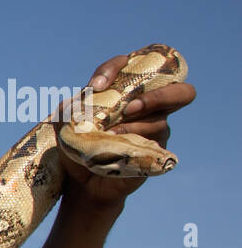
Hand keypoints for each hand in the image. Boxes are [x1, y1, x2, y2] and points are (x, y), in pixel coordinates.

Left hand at [57, 52, 195, 207]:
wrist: (81, 182)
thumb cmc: (78, 148)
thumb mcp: (67, 126)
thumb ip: (68, 110)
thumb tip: (73, 102)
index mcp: (128, 93)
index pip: (133, 66)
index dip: (116, 67)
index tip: (96, 85)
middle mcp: (149, 108)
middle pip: (181, 91)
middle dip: (159, 95)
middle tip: (131, 107)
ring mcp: (156, 129)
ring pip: (160, 119)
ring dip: (134, 125)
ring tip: (110, 135)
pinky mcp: (156, 151)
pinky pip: (154, 141)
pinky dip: (133, 139)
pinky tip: (114, 145)